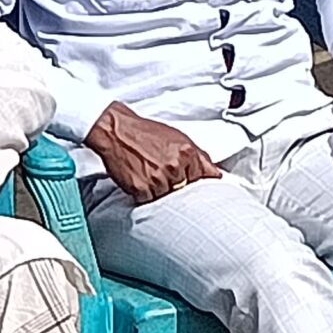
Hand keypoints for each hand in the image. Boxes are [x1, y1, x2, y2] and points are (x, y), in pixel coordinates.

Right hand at [86, 104, 222, 204]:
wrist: (117, 131)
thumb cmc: (146, 133)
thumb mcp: (179, 139)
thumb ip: (200, 157)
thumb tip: (216, 173)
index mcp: (187, 153)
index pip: (201, 178)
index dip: (193, 179)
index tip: (187, 180)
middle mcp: (174, 166)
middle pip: (184, 189)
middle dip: (176, 185)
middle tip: (165, 176)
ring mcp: (157, 178)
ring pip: (167, 197)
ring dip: (160, 190)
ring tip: (151, 175)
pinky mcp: (140, 188)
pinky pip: (149, 201)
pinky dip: (145, 195)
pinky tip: (141, 181)